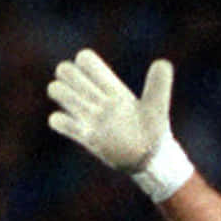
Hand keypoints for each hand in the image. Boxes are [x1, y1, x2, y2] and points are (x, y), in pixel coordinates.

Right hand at [48, 50, 177, 176]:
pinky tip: (80, 130)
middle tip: (85, 94)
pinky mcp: (84, 136)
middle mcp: (96, 98)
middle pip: (66, 71)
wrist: (148, 160)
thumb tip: (162, 63)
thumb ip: (159, 85)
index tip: (99, 80)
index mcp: (111, 87)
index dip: (84, 63)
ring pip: (57, 91)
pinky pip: (57, 122)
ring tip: (82, 111)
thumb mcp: (157, 107)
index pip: (86, 60)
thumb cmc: (155, 132)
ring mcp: (89, 116)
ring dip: (62, 95)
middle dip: (68, 76)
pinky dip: (61, 122)